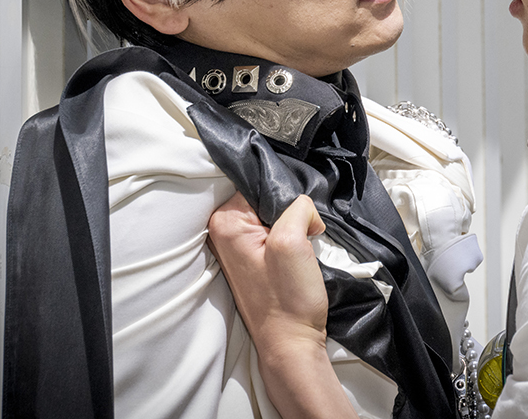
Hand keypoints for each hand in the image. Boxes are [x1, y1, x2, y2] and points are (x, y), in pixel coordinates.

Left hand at [207, 191, 328, 349]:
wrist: (292, 342)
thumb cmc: (288, 301)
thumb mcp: (293, 241)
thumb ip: (296, 207)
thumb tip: (303, 206)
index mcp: (225, 224)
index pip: (259, 184)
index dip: (285, 199)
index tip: (294, 223)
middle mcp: (224, 233)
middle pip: (266, 199)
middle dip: (290, 213)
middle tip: (298, 240)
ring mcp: (238, 248)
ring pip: (275, 216)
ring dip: (292, 229)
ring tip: (296, 253)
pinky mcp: (253, 260)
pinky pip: (276, 233)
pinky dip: (291, 240)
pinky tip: (295, 260)